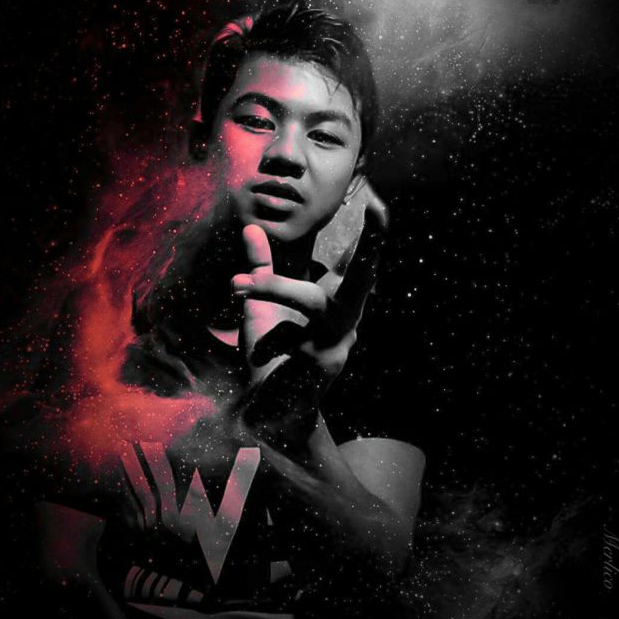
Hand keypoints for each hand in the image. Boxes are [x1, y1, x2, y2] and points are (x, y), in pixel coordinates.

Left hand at [232, 199, 387, 445]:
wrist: (268, 417)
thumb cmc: (270, 358)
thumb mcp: (261, 307)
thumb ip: (260, 268)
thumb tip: (251, 227)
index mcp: (333, 302)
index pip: (355, 263)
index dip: (369, 234)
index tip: (378, 201)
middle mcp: (344, 319)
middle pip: (363, 275)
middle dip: (372, 242)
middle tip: (379, 209)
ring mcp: (339, 341)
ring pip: (311, 300)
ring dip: (274, 289)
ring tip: (238, 286)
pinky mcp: (324, 364)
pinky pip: (287, 336)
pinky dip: (265, 339)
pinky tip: (256, 354)